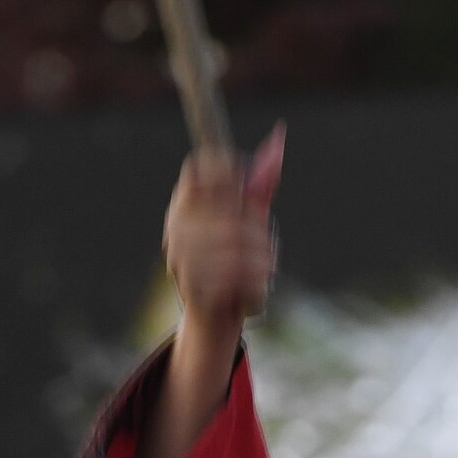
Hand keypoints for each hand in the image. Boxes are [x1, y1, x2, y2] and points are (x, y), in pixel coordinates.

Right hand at [162, 122, 284, 339]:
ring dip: (261, 260)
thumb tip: (280, 137)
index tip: (247, 193)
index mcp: (186, 205)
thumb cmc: (234, 264)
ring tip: (263, 271)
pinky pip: (237, 276)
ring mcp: (182, 258)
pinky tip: (255, 288)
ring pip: (237, 245)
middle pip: (229, 210)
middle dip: (256, 230)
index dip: (228, 172)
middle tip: (264, 247)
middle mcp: (178, 228)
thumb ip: (260, 185)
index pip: (200, 168)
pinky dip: (256, 283)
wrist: (214, 320)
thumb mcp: (247, 222)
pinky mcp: (194, 287)